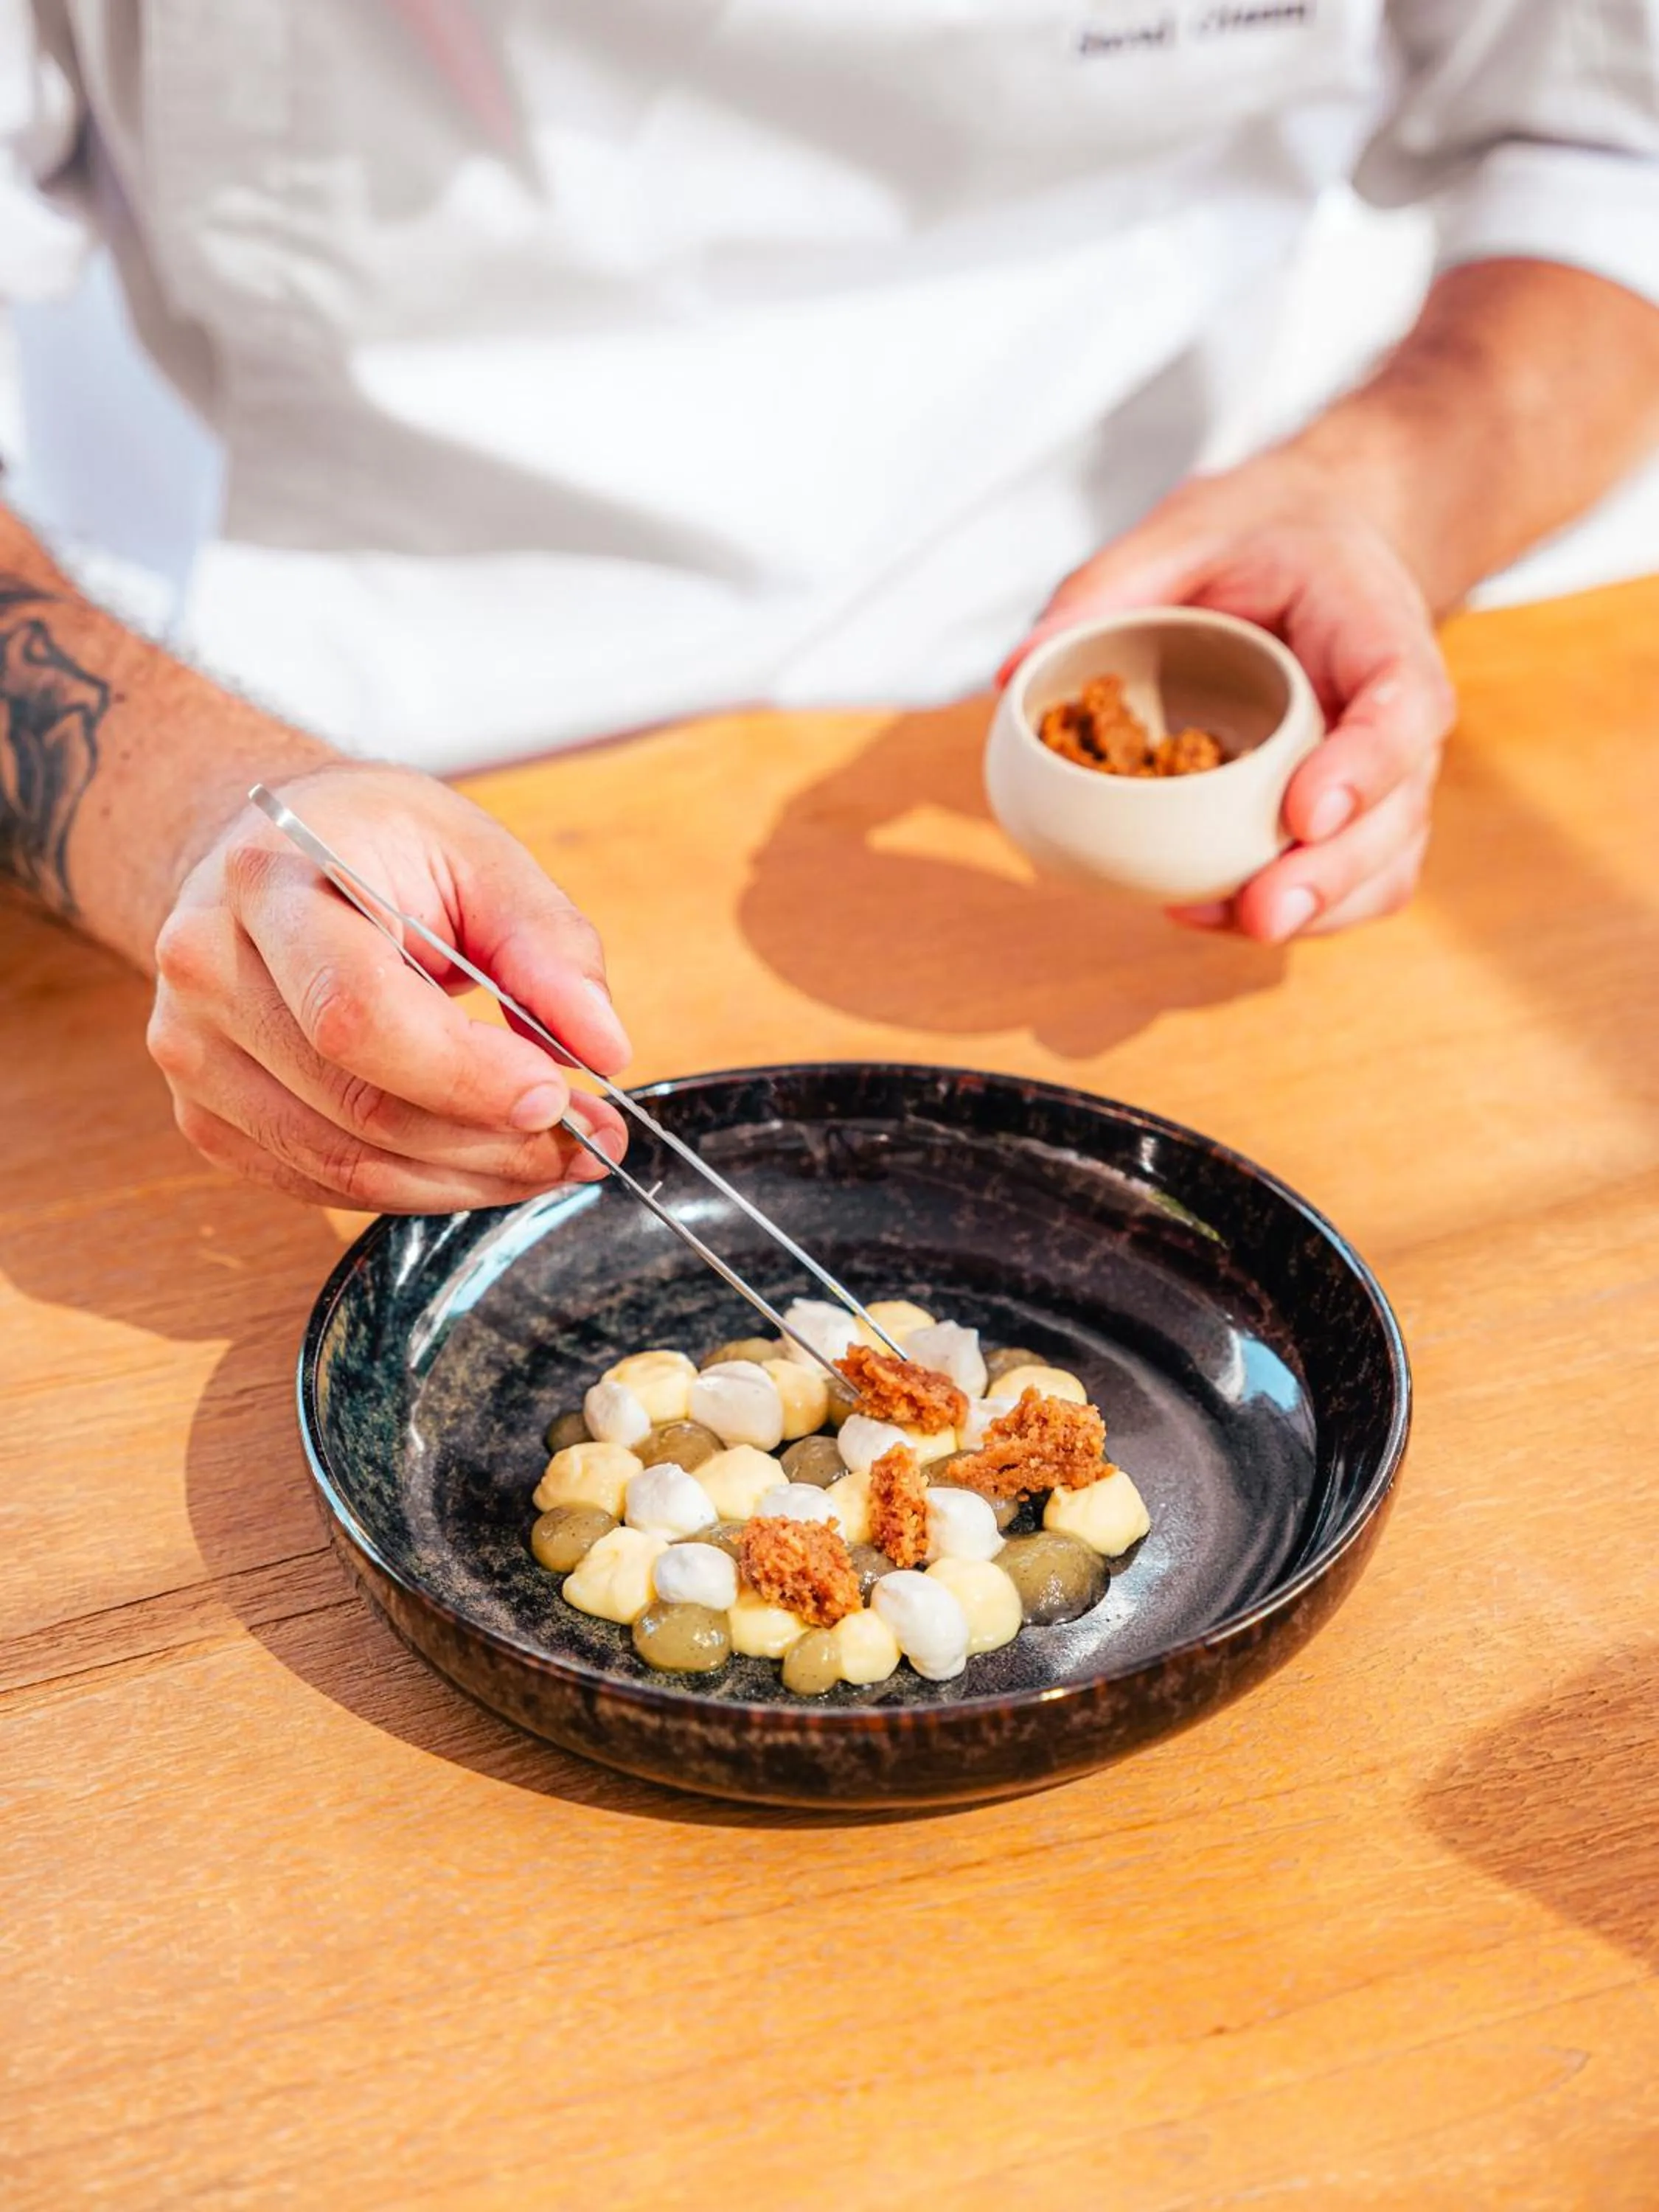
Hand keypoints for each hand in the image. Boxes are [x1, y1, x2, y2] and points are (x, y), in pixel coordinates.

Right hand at [147, 762, 630, 1209]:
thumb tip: (601, 1045)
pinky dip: (425, 1187)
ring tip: (556, 1155)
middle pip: (360, 1105)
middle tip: (591, 1139)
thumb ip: (548, 946)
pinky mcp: (210, 1117)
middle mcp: (210, 971)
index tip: (557, 1095)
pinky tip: (485, 1160)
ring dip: (472, 1179)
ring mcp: (196, 1055)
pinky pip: (329, 1186)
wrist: (264, 857)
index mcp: (269, 883)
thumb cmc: (372, 846)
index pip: (358, 1013)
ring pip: (349, 1166)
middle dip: (495, 1141)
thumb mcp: (477, 854)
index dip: (465, 1075)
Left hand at [1000, 453, 1456, 940]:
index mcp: (1374, 624)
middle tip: (1261, 914)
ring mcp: (1385, 770)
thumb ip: (1110, 586)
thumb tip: (1012, 674)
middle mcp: (1396, 711)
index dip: (1366, 763)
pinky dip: (1300, 911)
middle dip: (1335, 872)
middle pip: (1399, 807)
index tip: (1303, 811)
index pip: (1402, 698)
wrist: (1326, 542)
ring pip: (1385, 861)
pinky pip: (1353, 880)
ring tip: (1231, 924)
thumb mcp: (1188, 528)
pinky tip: (1211, 912)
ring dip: (1319, 910)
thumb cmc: (1261, 535)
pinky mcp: (1356, 810)